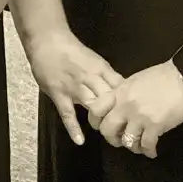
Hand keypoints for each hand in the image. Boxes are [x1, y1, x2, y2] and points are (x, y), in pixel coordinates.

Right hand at [23, 29, 125, 144]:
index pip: (120, 86)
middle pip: (109, 98)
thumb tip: (120, 89)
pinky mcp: (59, 94)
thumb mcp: (94, 60)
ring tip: (108, 134)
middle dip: (117, 113)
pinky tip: (80, 140)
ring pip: (92, 106)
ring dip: (101, 120)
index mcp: (101, 68)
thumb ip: (105, 75)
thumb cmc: (70, 50)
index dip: (128, 100)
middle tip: (125, 129)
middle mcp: (90, 78)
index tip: (135, 114)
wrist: (47, 40)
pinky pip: (67, 113)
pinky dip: (74, 128)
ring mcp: (74, 88)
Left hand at [92, 63, 182, 158]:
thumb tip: (122, 105)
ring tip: (139, 147)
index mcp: (120, 91)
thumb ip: (126, 93)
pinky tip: (152, 152)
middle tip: (120, 140)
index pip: (96, 108)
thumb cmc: (166, 74)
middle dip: (112, 138)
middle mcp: (126, 105)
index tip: (102, 126)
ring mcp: (140, 116)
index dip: (95, 121)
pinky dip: (149, 151)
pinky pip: (146, 145)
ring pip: (127, 141)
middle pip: (107, 129)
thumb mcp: (138, 80)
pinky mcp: (156, 125)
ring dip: (132, 147)